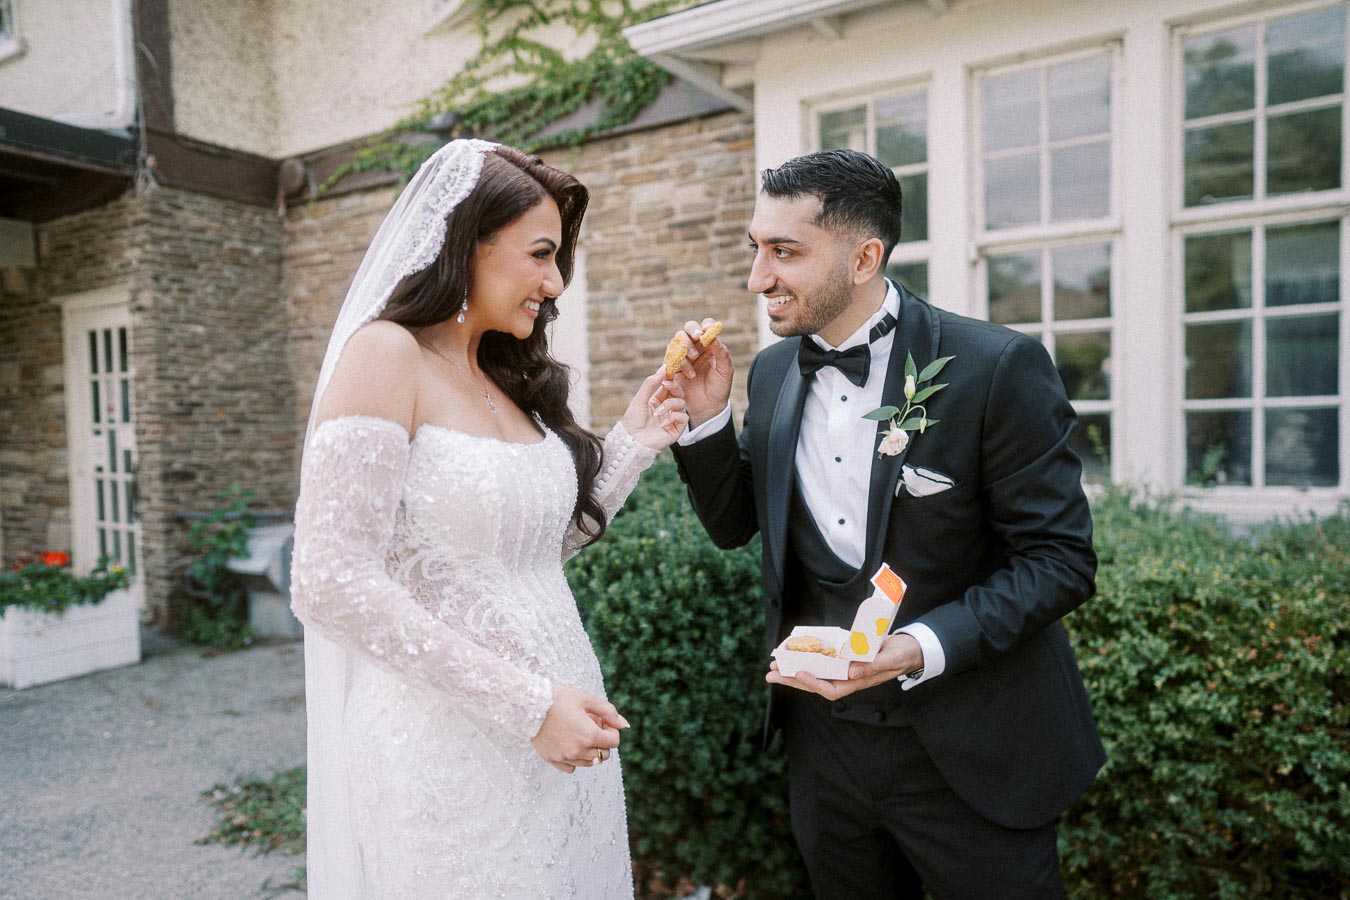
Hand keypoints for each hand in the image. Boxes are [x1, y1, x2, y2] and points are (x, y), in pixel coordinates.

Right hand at [531, 683, 629, 773]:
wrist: (527, 703)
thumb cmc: (557, 698)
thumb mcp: (586, 699)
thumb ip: (608, 712)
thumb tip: (624, 725)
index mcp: (589, 735)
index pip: (614, 742)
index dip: (611, 729)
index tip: (601, 720)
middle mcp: (578, 750)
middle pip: (603, 754)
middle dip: (602, 740)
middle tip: (590, 725)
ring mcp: (564, 757)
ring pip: (589, 762)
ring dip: (590, 750)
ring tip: (578, 732)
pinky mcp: (552, 759)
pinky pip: (571, 768)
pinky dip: (574, 758)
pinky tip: (569, 743)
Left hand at [621, 367, 688, 449]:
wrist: (632, 441)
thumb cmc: (632, 421)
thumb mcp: (639, 399)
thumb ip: (650, 383)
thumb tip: (662, 369)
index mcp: (656, 401)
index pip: (668, 387)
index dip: (670, 379)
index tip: (669, 371)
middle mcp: (665, 409)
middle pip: (678, 393)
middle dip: (674, 387)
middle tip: (666, 384)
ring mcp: (672, 419)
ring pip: (681, 403)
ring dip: (670, 405)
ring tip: (657, 412)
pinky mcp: (677, 430)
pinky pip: (684, 417)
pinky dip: (673, 417)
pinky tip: (662, 423)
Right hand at [672, 319, 733, 427]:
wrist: (709, 407)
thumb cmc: (720, 387)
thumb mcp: (725, 371)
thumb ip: (721, 353)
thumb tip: (713, 337)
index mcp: (710, 344)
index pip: (705, 326)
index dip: (705, 325)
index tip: (705, 331)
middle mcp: (696, 347)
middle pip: (687, 330)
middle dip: (690, 335)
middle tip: (696, 342)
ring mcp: (683, 356)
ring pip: (677, 342)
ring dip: (684, 351)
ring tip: (694, 370)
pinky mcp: (674, 367)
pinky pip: (670, 358)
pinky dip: (677, 363)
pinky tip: (688, 375)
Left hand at [765, 633, 922, 701]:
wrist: (909, 648)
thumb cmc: (902, 656)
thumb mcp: (890, 660)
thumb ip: (872, 666)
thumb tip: (852, 673)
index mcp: (858, 682)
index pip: (831, 689)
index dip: (814, 684)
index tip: (799, 674)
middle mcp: (848, 677)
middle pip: (815, 683)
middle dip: (792, 679)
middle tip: (770, 673)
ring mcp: (845, 668)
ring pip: (815, 671)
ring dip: (795, 669)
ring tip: (774, 665)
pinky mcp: (844, 656)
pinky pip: (822, 658)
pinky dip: (808, 655)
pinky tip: (794, 652)